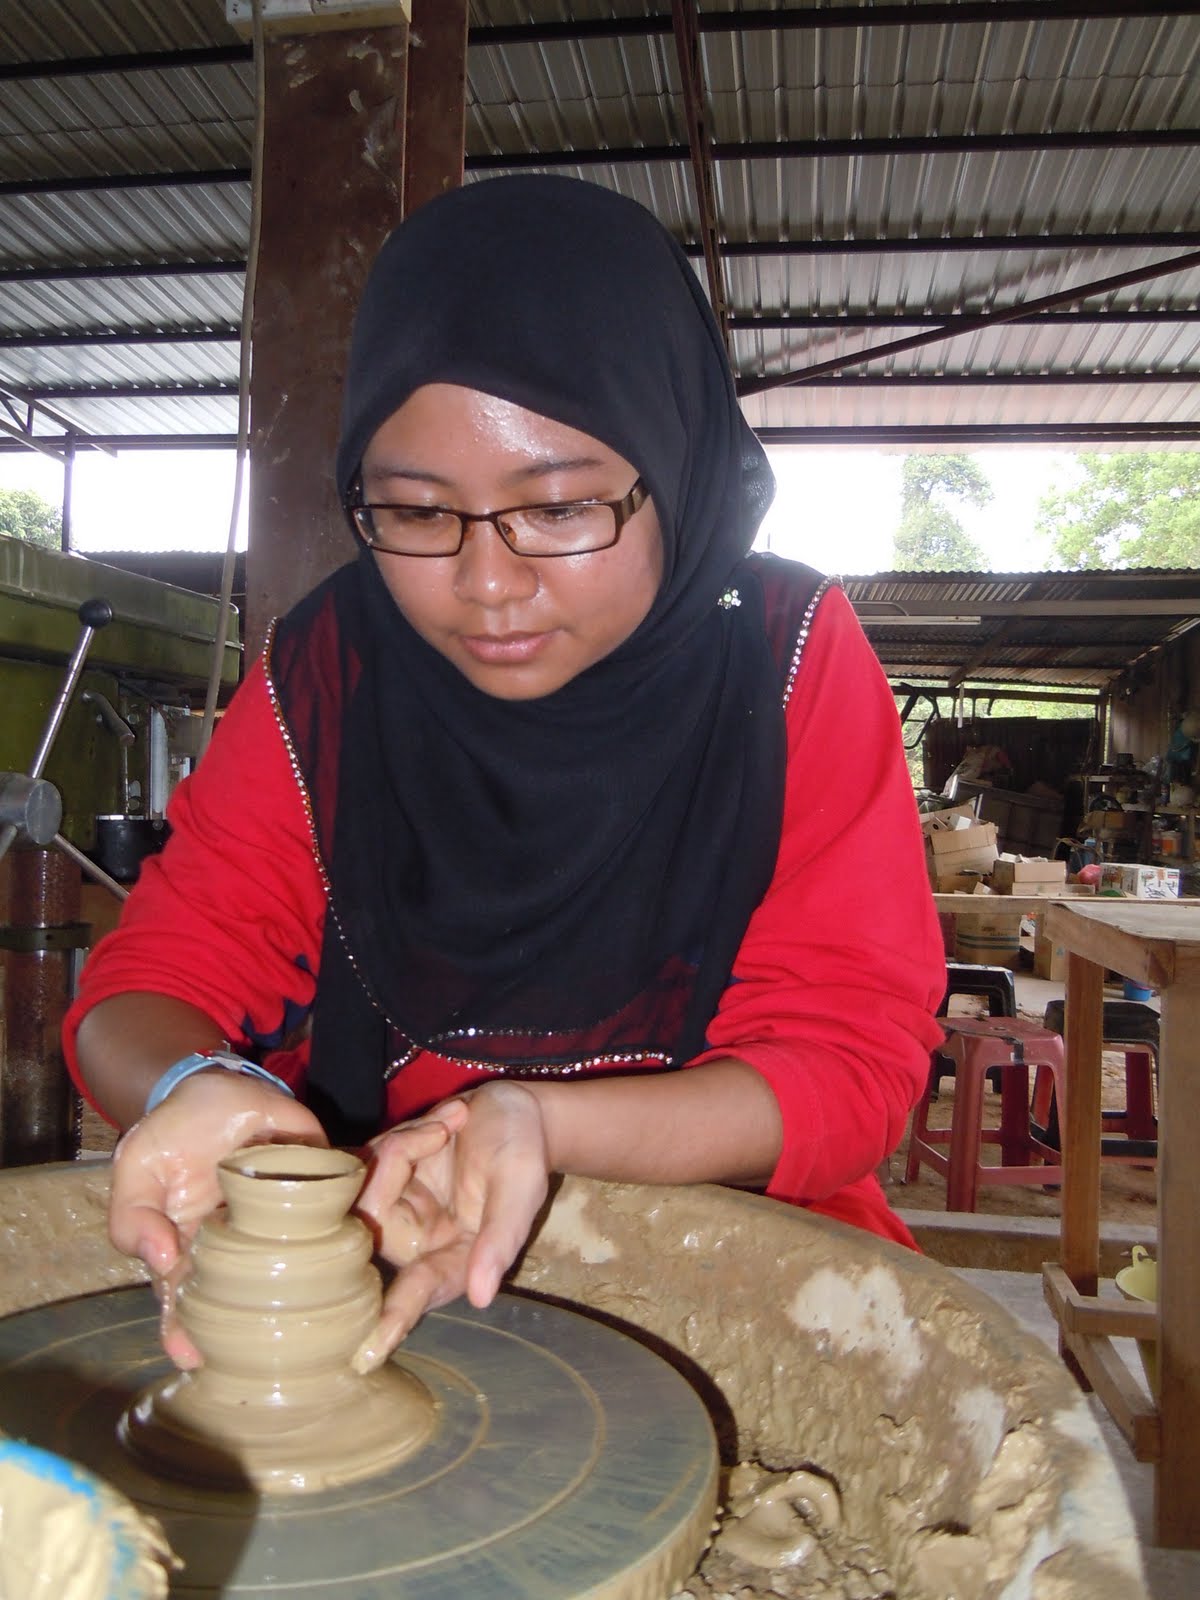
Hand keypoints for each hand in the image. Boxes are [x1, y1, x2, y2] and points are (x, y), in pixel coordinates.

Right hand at [108, 1070, 325, 1366]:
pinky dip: (341, 1229)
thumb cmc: (170, 1136)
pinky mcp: (316, 1186)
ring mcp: (282, 1219)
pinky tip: (344, 1257)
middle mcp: (241, 1244)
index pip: (186, 1301)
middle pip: (246, 1296)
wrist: (215, 1086)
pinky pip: (332, 1211)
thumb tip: (158, 1259)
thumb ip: (133, 1215)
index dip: (185, 1332)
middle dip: (246, 1327)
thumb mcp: (137, 1169)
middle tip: (247, 1353)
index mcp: (193, 1249)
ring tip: (300, 1320)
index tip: (190, 1356)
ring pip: (295, 1263)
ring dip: (301, 1289)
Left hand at [351, 1081, 550, 1370]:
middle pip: (375, 1217)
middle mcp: (419, 1242)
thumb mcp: (521, 1187)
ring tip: (449, 1124)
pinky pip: (364, 1158)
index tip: (366, 1356)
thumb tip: (481, 1297)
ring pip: (365, 1182)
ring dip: (404, 1142)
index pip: (419, 1292)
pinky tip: (437, 1124)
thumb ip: (501, 1239)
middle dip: (397, 1163)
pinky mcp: (382, 1179)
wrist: (514, 1110)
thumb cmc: (525, 1149)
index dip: (392, 1320)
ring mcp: (396, 1210)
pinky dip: (397, 1132)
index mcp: (456, 1260)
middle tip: (442, 1130)